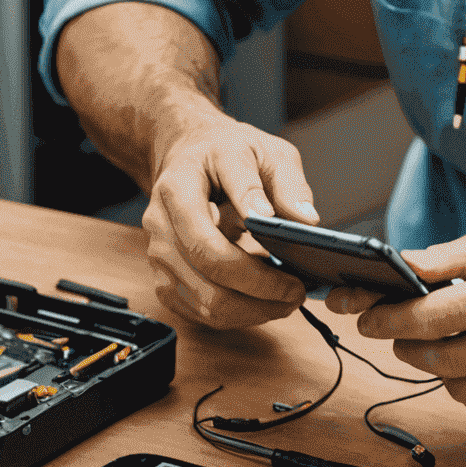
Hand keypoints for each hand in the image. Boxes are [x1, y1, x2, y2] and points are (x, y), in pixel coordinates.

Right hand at [143, 103, 319, 329]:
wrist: (186, 154)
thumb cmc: (225, 153)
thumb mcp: (265, 151)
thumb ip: (288, 183)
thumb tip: (307, 221)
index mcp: (183, 182)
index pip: (211, 226)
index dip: (254, 251)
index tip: (290, 258)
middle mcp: (162, 219)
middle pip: (208, 268)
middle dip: (259, 289)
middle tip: (296, 291)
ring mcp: (158, 252)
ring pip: (204, 300)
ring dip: (250, 310)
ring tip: (284, 300)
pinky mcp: (163, 278)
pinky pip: (198, 312)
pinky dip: (235, 315)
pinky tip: (259, 301)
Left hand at [326, 230, 465, 422]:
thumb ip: (452, 256)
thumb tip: (404, 264)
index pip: (439, 314)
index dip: (393, 317)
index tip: (367, 317)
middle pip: (442, 357)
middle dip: (406, 345)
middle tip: (398, 333)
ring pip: (458, 386)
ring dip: (438, 367)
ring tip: (443, 344)